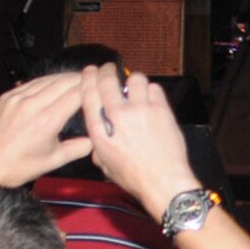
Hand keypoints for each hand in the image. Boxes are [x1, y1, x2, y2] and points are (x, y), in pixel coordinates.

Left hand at [0, 72, 90, 187]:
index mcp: (47, 120)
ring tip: (78, 78)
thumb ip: (80, 147)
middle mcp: (32, 105)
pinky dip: (46, 81)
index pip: (77, 93)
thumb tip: (98, 137)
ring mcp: (16, 99)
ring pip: (47, 79)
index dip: (92, 87)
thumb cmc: (19, 167)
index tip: (103, 86)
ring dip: (64, 77)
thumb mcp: (54, 161)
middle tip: (95, 80)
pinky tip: (53, 84)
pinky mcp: (6, 98)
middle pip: (64, 81)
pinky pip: (31, 83)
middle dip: (82, 79)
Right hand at [81, 69, 198, 218]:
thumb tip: (100, 133)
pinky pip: (154, 88)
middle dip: (107, 71)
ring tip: (135, 85)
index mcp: (98, 129)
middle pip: (108, 81)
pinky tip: (151, 96)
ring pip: (135, 79)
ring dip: (133, 80)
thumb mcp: (103, 163)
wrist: (162, 180)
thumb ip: (98, 143)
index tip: (89, 71)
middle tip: (108, 68)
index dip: (87, 78)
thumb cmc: (133, 176)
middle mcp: (116, 115)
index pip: (88, 94)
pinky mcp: (161, 109)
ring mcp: (140, 110)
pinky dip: (151, 90)